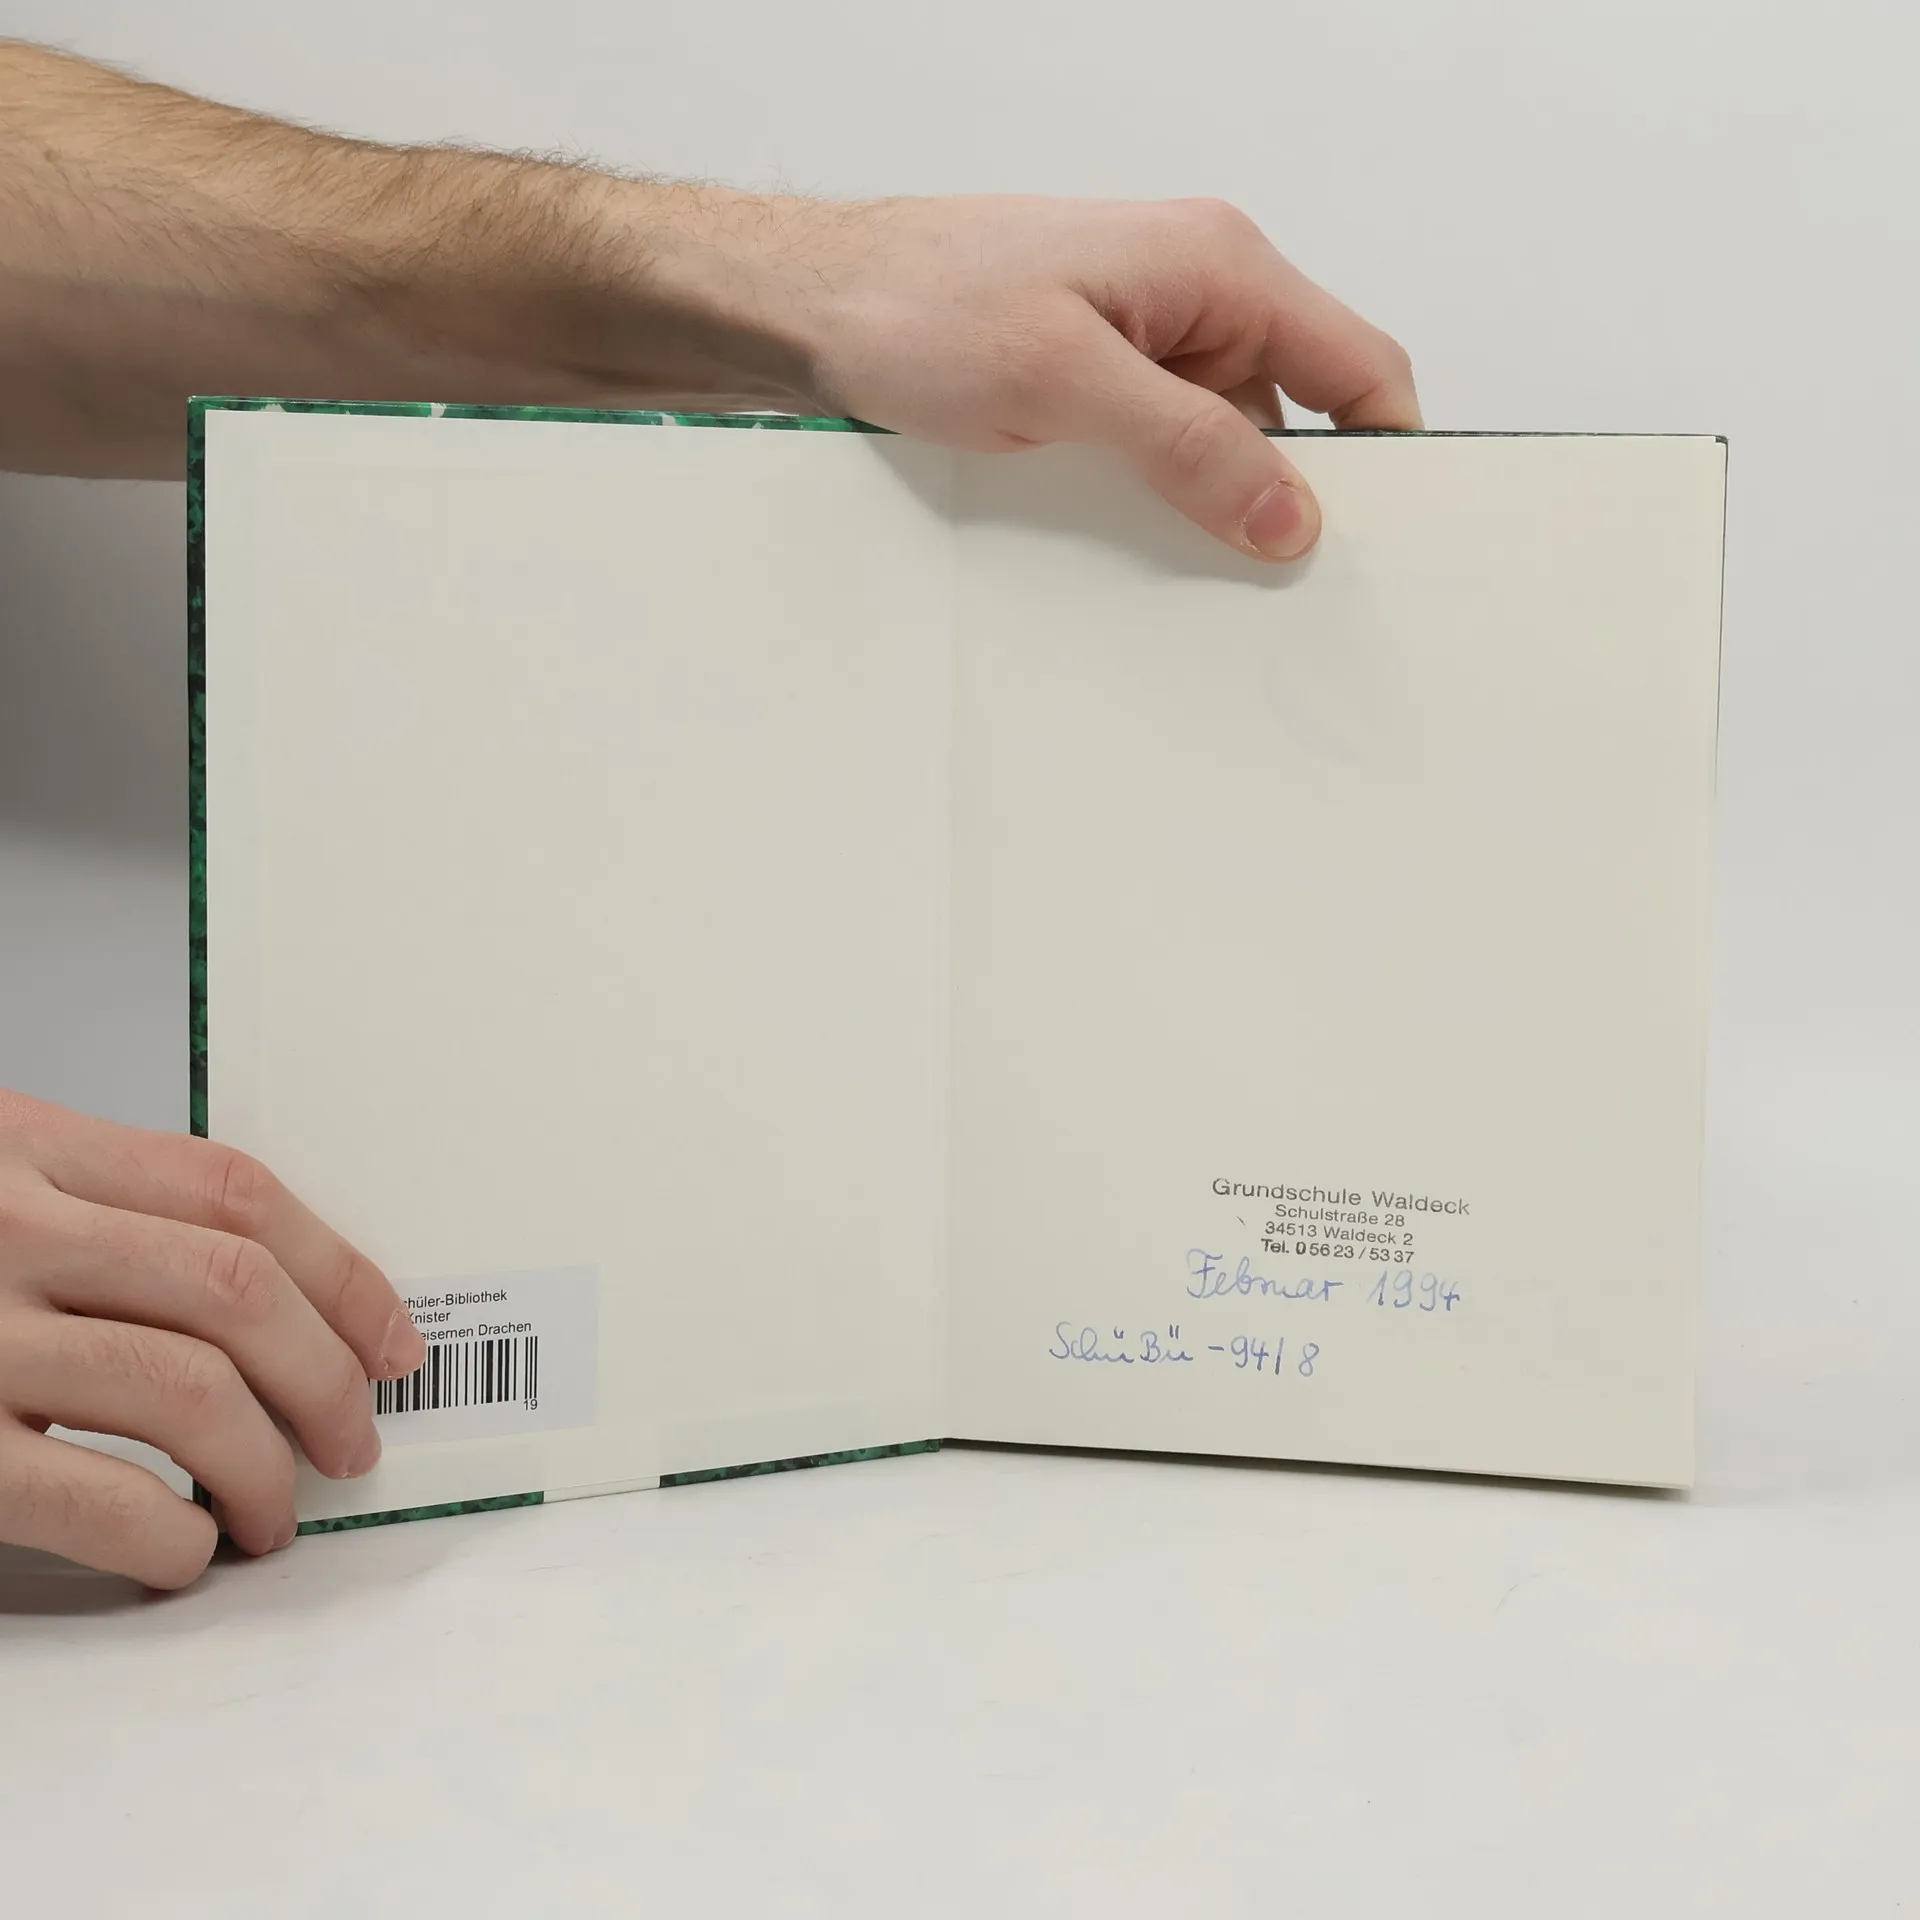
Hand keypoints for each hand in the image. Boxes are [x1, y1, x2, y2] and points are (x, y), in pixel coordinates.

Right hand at [0, 1090, 425, 1587]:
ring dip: (266, 1467)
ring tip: (275, 1512)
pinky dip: (170, 1536)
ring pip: (186, 1390)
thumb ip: (95, 1209)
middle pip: (234, 1287)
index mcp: (22, 1146)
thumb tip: (273, 1301)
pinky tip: (181, 1551)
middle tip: (355, 1441)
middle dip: (327, 1377)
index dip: (341, 1272)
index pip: (233, 1192)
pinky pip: (94, 1496)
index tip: (392, 1338)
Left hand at [766, 194, 1421, 559]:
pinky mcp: (1100, 381)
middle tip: (1276, 591)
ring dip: (1213, 507)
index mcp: (1217, 267)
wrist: (812, 306)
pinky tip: (1133, 551)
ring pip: (1226, 442)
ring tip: (1190, 579)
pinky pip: (1162, 451)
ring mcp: (1146, 341)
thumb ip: (1186, 443)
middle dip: (1292, 498)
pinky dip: (1158, 500)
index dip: (1384, 454)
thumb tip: (1291, 513)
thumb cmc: (919, 307)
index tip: (1379, 545)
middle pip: (1296, 413)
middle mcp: (1196, 297)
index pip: (1355, 363)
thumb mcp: (1061, 380)